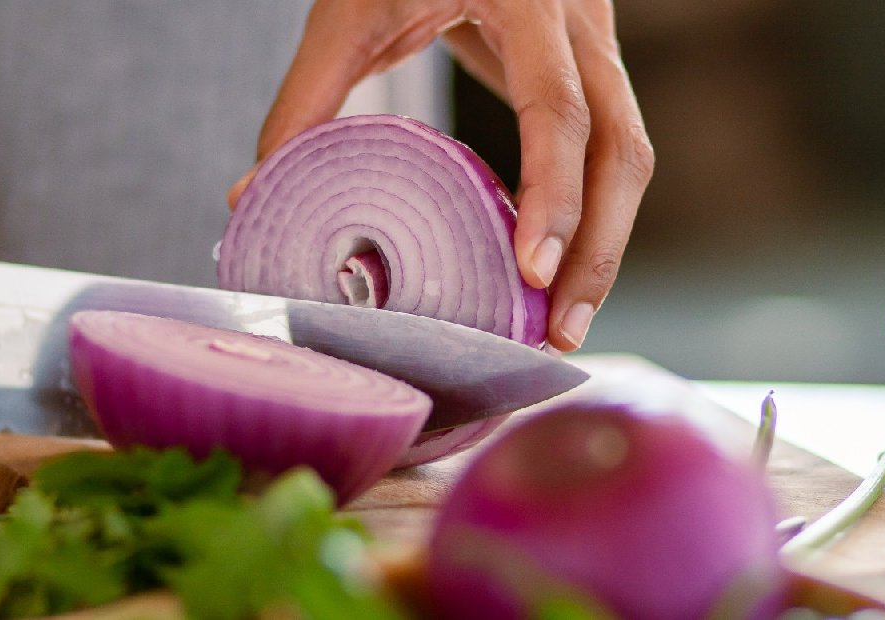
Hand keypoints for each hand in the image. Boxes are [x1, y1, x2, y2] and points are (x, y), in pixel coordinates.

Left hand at [228, 0, 653, 352]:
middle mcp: (580, 23)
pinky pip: (614, 152)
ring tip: (565, 321)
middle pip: (621, 149)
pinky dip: (592, 216)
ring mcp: (599, 46)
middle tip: (559, 330)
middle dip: (597, 249)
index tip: (531, 270)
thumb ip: (306, 100)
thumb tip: (252, 194)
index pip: (559, 107)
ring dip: (605, 244)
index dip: (552, 193)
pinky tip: (559, 269)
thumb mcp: (352, 12)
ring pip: (631, 158)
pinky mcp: (595, 73)